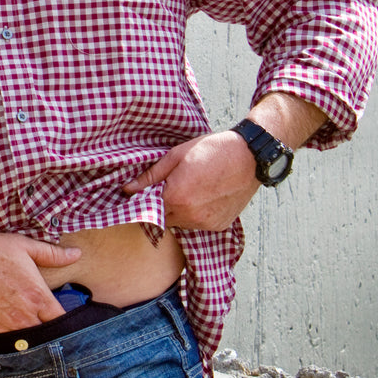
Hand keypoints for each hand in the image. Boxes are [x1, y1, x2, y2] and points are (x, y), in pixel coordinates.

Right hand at [0, 232, 81, 335]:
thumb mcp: (23, 246)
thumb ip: (52, 254)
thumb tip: (76, 254)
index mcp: (37, 297)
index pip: (62, 321)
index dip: (64, 320)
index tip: (60, 315)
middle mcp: (23, 318)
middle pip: (45, 336)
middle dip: (45, 329)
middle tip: (41, 320)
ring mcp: (3, 328)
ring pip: (24, 342)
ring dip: (26, 334)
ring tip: (20, 321)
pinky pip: (1, 341)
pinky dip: (4, 335)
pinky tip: (0, 321)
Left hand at [121, 130, 258, 230]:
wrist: (249, 157)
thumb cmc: (212, 151)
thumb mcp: (176, 156)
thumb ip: (150, 176)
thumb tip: (128, 189)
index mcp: (175, 197)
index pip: (147, 209)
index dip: (144, 200)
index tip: (144, 192)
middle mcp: (189, 215)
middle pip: (162, 218)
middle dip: (161, 205)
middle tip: (170, 187)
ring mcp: (204, 223)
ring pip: (180, 222)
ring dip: (179, 210)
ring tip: (191, 189)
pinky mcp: (218, 226)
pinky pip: (198, 225)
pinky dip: (196, 214)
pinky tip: (204, 196)